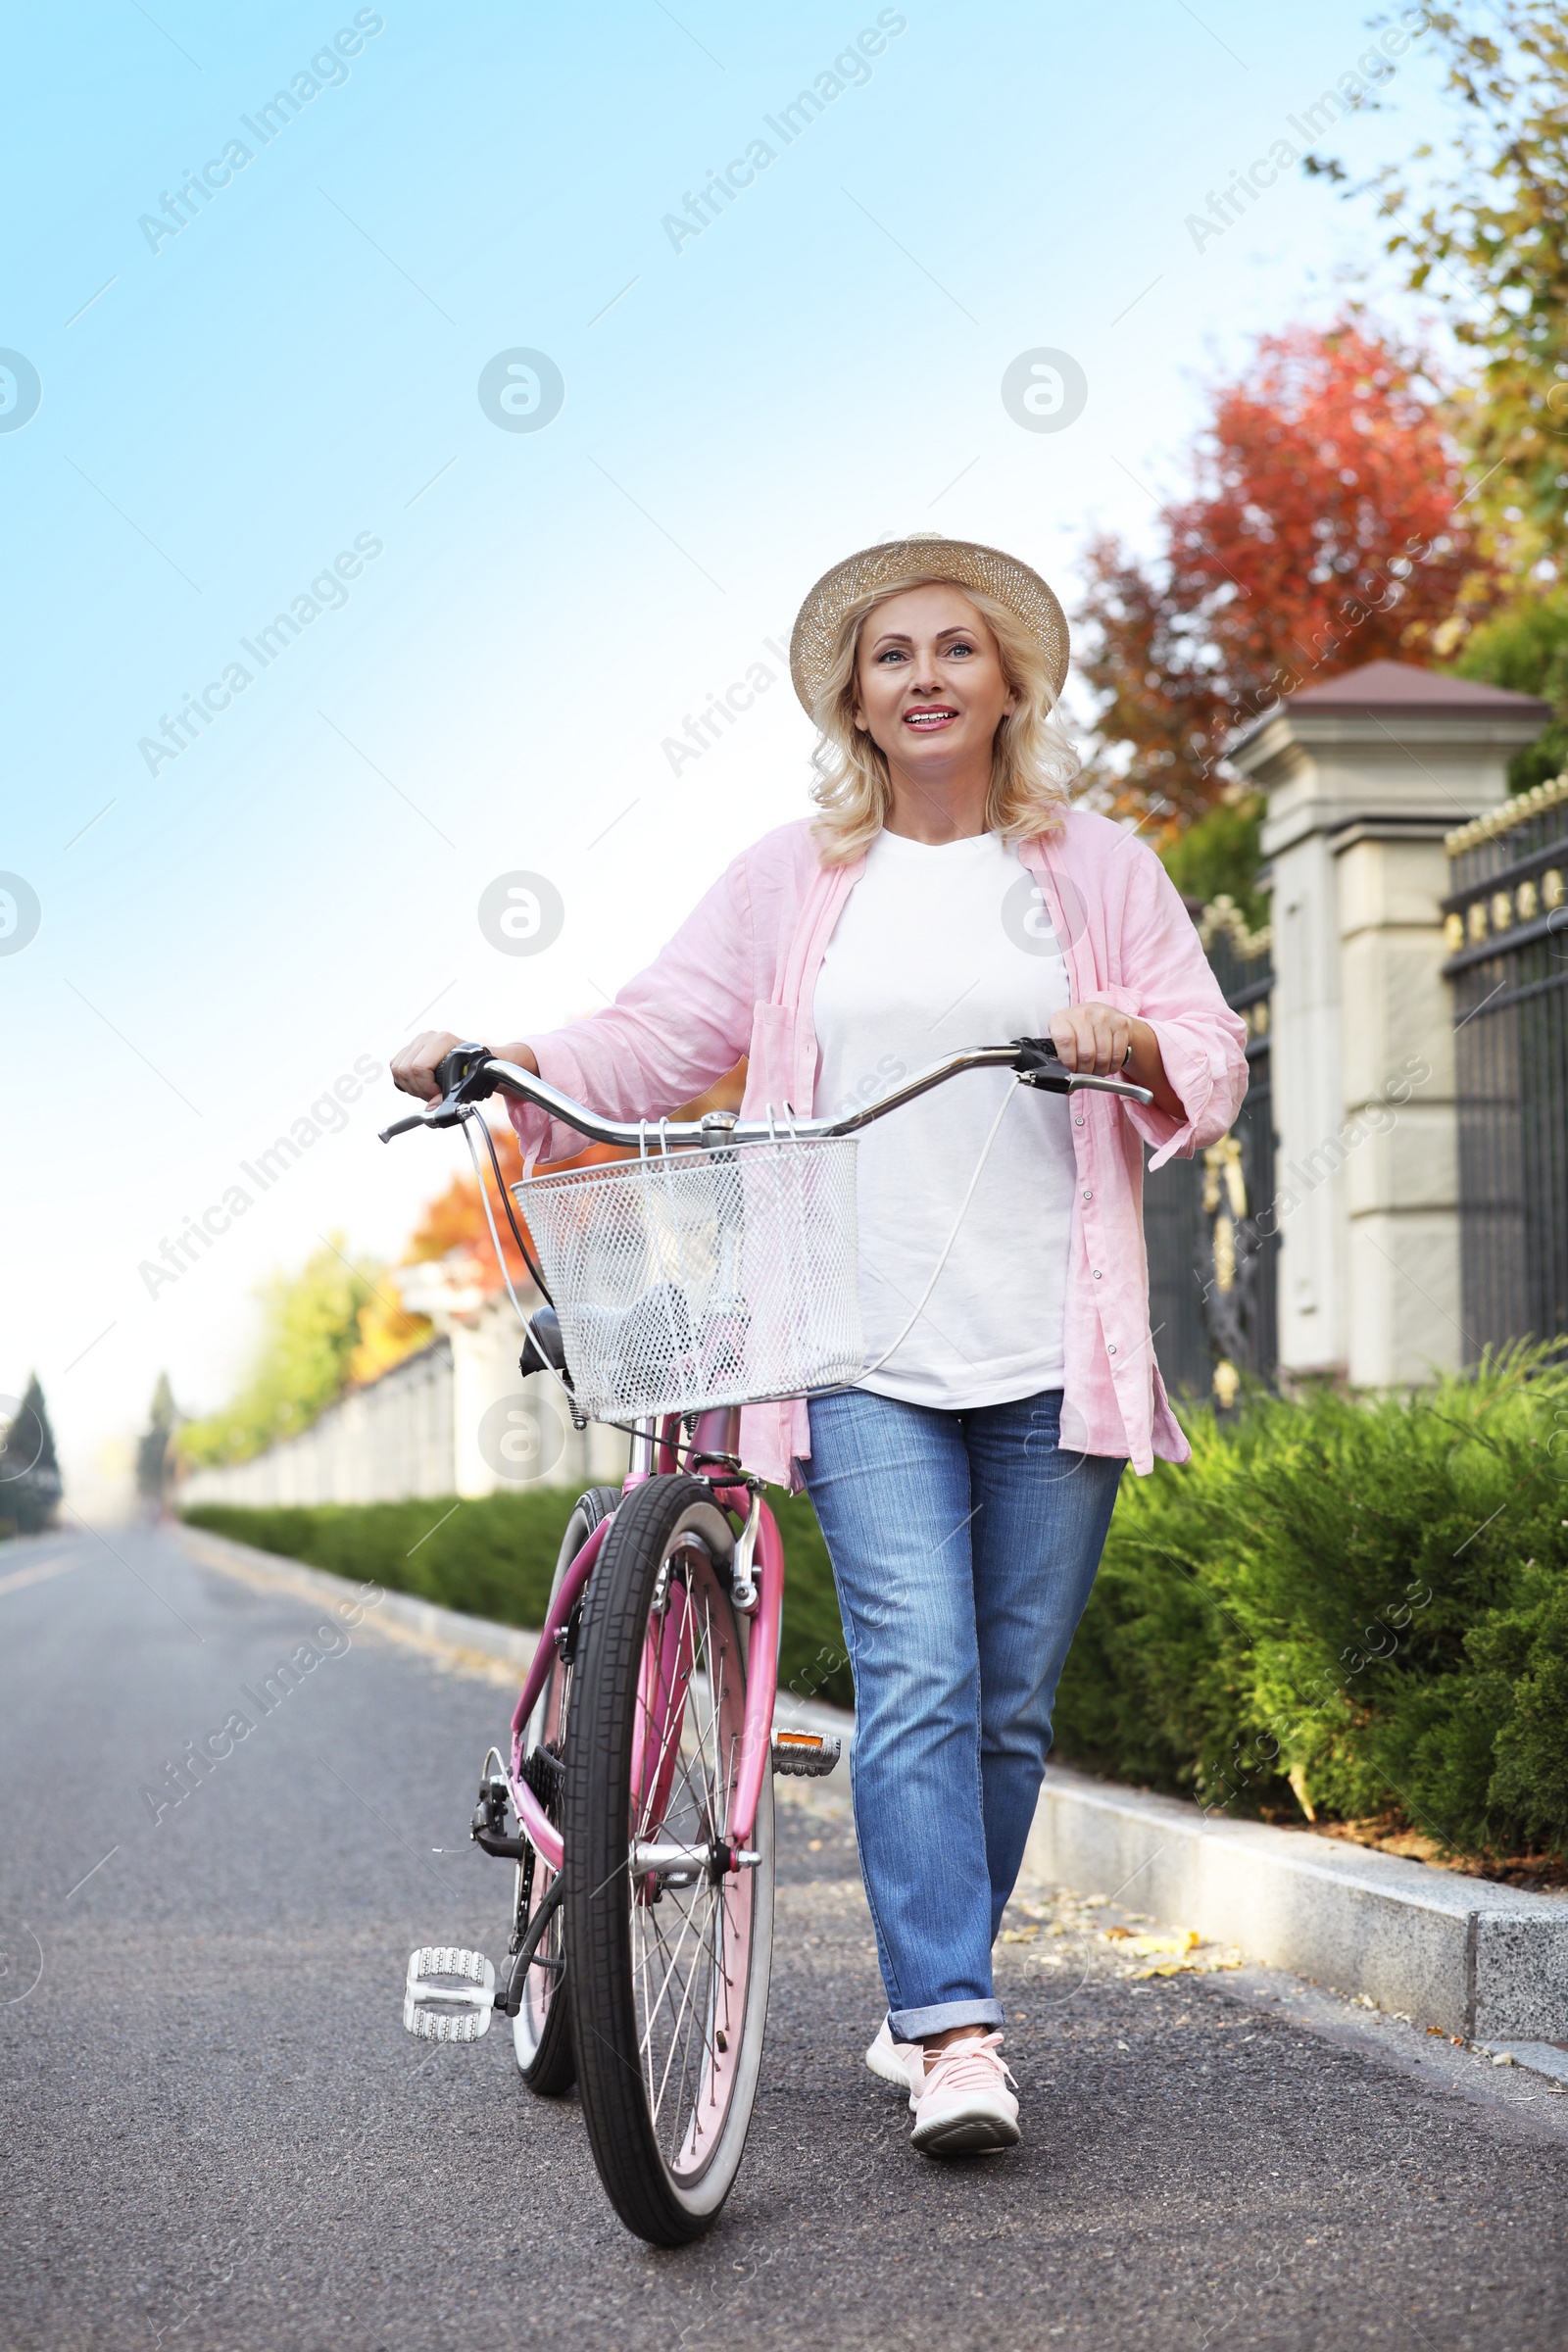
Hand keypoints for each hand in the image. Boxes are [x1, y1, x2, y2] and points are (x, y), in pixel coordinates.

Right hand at [390, 1031, 540, 1099]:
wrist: (476, 1062)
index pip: (419, 1067)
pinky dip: (405, 1081)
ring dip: (411, 1086)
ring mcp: (417, 1041)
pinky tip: (420, 1085)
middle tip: (432, 1096)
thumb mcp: (466, 1084)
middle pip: (404, 1070)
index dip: (425, 1088)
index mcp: (442, 1040)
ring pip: (397, 1069)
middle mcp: (427, 1037)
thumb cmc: (474, 1071)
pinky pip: (395, 1067)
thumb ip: (449, 1097)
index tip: (437, 1096)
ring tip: (427, 1091)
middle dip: (418, 1089)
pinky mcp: (410, 1049)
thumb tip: (431, 1108)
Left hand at [1049, 1005, 1184, 1117]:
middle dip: (1085, 1072)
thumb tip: (1063, 1083)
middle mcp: (1084, 1013)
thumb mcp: (1064, 1037)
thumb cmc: (1079, 1030)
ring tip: (1096, 1070)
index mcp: (1063, 1018)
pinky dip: (1113, 1067)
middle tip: (1085, 1075)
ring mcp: (1104, 1017)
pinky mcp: (1122, 1024)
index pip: (1065, 1041)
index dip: (1069, 1062)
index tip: (1071, 1072)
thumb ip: (1060, 1056)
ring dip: (1100, 1071)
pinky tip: (1108, 1064)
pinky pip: (1117, 1056)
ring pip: (1103, 1057)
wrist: (1103, 1013)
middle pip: (1086, 1054)